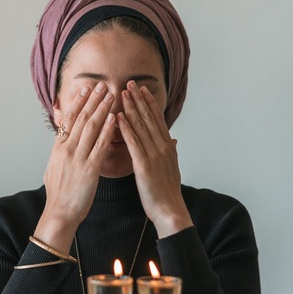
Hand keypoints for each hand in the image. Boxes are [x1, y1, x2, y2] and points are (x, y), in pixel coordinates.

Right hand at [34, 82, 116, 253]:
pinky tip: (115, 119)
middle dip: (93, 100)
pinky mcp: (89, 169)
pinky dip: (108, 131)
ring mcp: (77, 158)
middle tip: (102, 85)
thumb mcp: (53, 168)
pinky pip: (100, 146)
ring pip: (91, 128)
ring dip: (102, 109)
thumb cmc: (59, 194)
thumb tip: (60, 142)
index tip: (86, 89)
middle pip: (81, 118)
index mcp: (59, 148)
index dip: (78, 102)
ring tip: (111, 95)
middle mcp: (67, 149)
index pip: (69, 119)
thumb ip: (59, 153)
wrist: (59, 213)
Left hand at [117, 81, 192, 237]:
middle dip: (139, 99)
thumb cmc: (166, 192)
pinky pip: (134, 142)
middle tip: (130, 83)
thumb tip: (173, 140)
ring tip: (122, 93)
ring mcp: (154, 154)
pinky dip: (126, 128)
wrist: (169, 210)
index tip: (142, 90)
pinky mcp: (144, 164)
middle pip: (149, 118)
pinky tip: (119, 117)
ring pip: (141, 126)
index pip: (157, 120)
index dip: (149, 103)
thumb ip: (170, 152)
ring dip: (131, 108)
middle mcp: (162, 147)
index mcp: (168, 147)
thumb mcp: (172, 168)